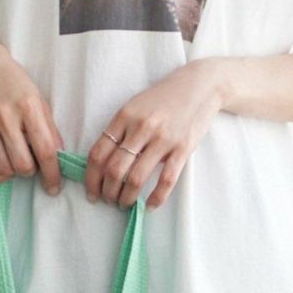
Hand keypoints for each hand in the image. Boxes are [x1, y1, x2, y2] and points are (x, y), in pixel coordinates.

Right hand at [0, 40, 64, 192]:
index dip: (52, 174)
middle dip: (32, 171)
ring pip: (5, 170)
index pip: (45, 150)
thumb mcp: (39, 101)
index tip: (54, 186)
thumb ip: (49, 130)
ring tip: (17, 158)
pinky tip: (4, 164)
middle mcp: (5, 117)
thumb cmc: (15, 85)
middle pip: (23, 165)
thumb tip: (58, 160)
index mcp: (28, 106)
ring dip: (15, 172)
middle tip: (33, 163)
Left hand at [85, 59, 224, 209]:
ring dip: (126, 198)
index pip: (98, 154)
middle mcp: (141, 127)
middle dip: (108, 192)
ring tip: (125, 204)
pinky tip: (149, 206)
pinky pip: (165, 180)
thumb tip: (103, 163)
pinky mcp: (182, 148)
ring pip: (136, 179)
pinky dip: (155, 198)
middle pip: (114, 170)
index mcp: (124, 116)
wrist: (201, 86)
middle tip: (109, 201)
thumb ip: (120, 131)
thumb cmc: (164, 98)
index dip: (91, 179)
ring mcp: (163, 139)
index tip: (92, 193)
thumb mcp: (135, 107)